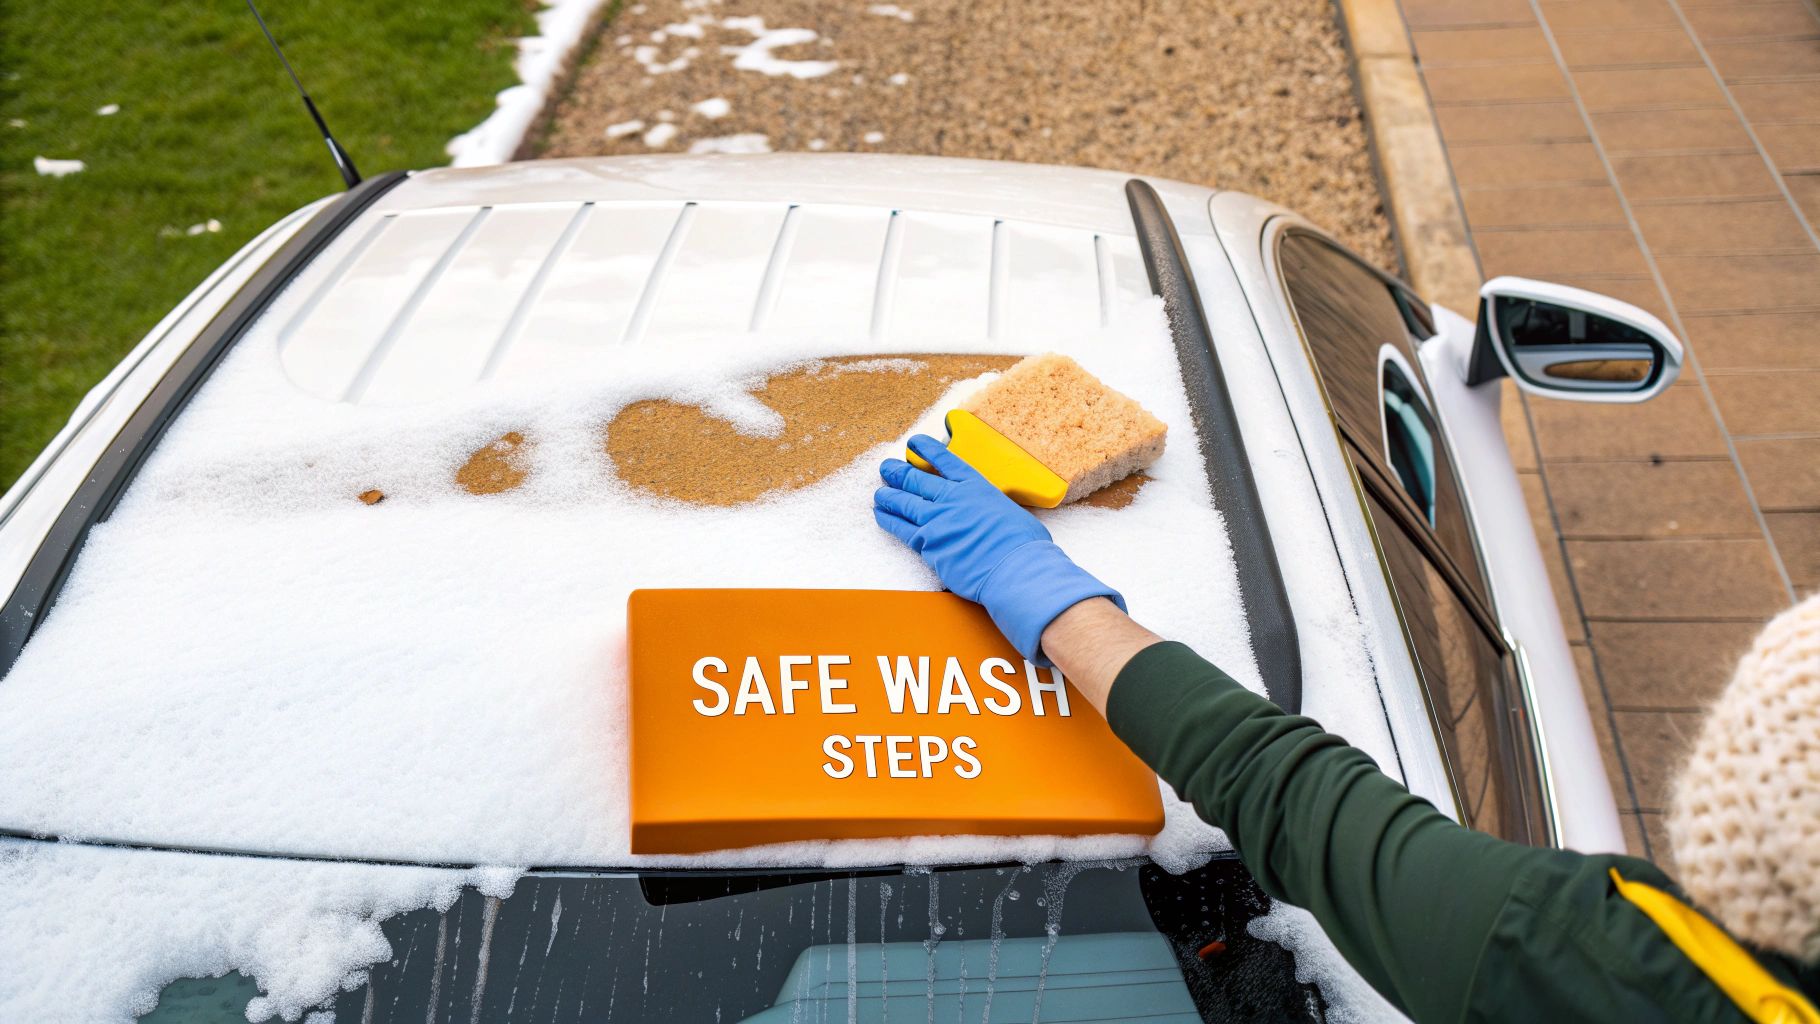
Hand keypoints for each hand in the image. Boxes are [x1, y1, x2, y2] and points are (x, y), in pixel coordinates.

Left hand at [874, 435, 1123, 663]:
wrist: (1015, 569)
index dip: (926, 450)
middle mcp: (953, 498)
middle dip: (898, 472)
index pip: (945, 461)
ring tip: (879, 491)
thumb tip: (991, 515)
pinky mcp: (928, 543)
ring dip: (888, 495)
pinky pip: (901, 528)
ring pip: (904, 502)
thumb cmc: (1023, 545)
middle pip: (917, 479)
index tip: (915, 442)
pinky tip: (880, 514)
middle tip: (887, 468)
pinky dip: (888, 520)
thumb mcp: (1011, 513)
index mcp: (975, 486)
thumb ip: (992, 508)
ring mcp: (937, 520)